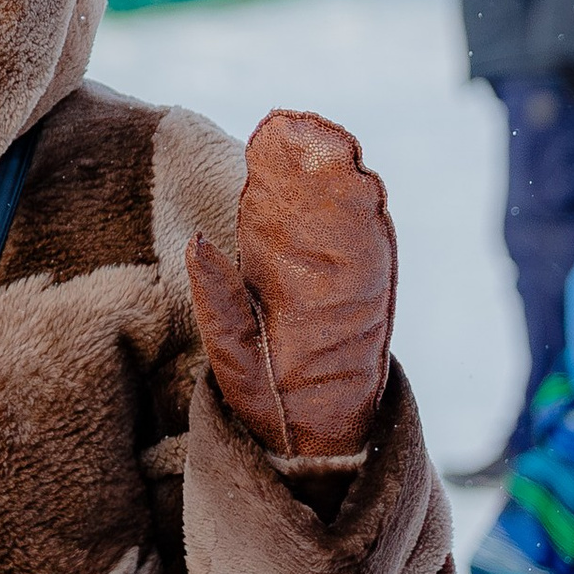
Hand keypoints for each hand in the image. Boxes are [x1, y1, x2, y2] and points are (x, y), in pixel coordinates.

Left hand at [186, 110, 396, 471]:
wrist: (308, 448)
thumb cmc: (264, 396)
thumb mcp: (229, 345)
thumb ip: (216, 297)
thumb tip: (196, 240)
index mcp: (279, 279)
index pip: (277, 215)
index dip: (276, 172)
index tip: (270, 129)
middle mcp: (317, 277)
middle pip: (319, 212)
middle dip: (314, 168)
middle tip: (304, 124)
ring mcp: (349, 293)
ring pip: (351, 231)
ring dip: (346, 190)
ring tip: (339, 149)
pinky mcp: (376, 315)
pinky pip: (377, 269)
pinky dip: (375, 233)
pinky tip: (372, 196)